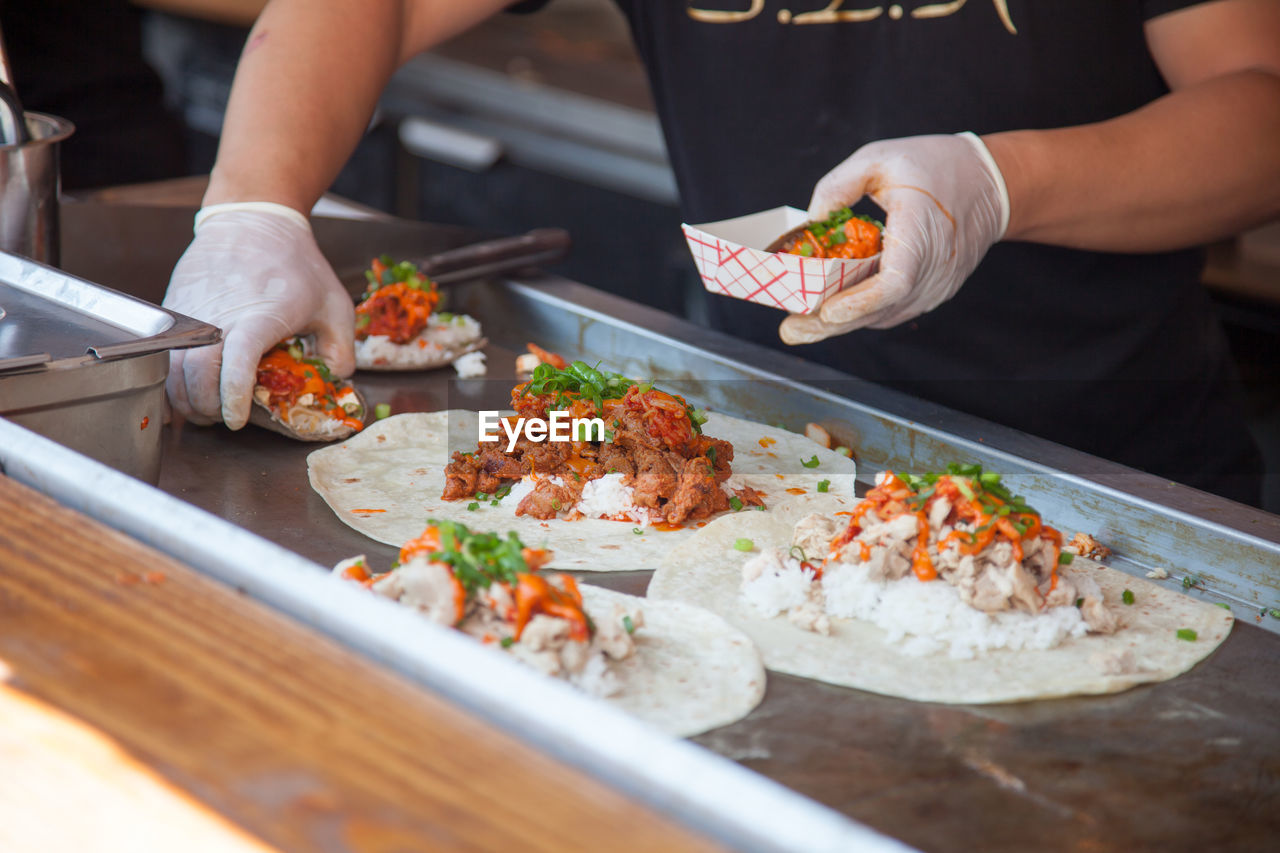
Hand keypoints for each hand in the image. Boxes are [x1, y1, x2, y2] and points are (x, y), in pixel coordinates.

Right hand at [162, 204, 354, 428]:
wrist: (253, 220)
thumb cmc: (297, 264)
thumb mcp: (335, 304)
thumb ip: (341, 349)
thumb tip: (333, 381)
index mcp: (259, 317)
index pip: (237, 364)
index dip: (233, 397)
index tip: (237, 419)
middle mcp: (217, 316)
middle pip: (196, 374)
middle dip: (207, 406)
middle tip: (223, 419)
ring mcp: (191, 312)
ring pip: (173, 367)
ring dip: (186, 397)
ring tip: (206, 408)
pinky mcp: (175, 308)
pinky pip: (165, 351)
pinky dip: (172, 377)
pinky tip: (188, 389)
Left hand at [779, 132, 1008, 344]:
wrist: (992, 185)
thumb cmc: (937, 166)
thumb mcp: (882, 158)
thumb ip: (840, 185)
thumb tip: (810, 219)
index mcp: (922, 232)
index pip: (895, 282)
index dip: (860, 302)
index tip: (827, 312)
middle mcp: (933, 268)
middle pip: (879, 309)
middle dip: (831, 325)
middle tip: (792, 330)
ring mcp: (936, 286)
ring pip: (883, 316)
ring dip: (842, 324)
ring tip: (800, 325)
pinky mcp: (933, 293)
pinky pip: (892, 310)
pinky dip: (862, 313)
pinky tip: (832, 312)